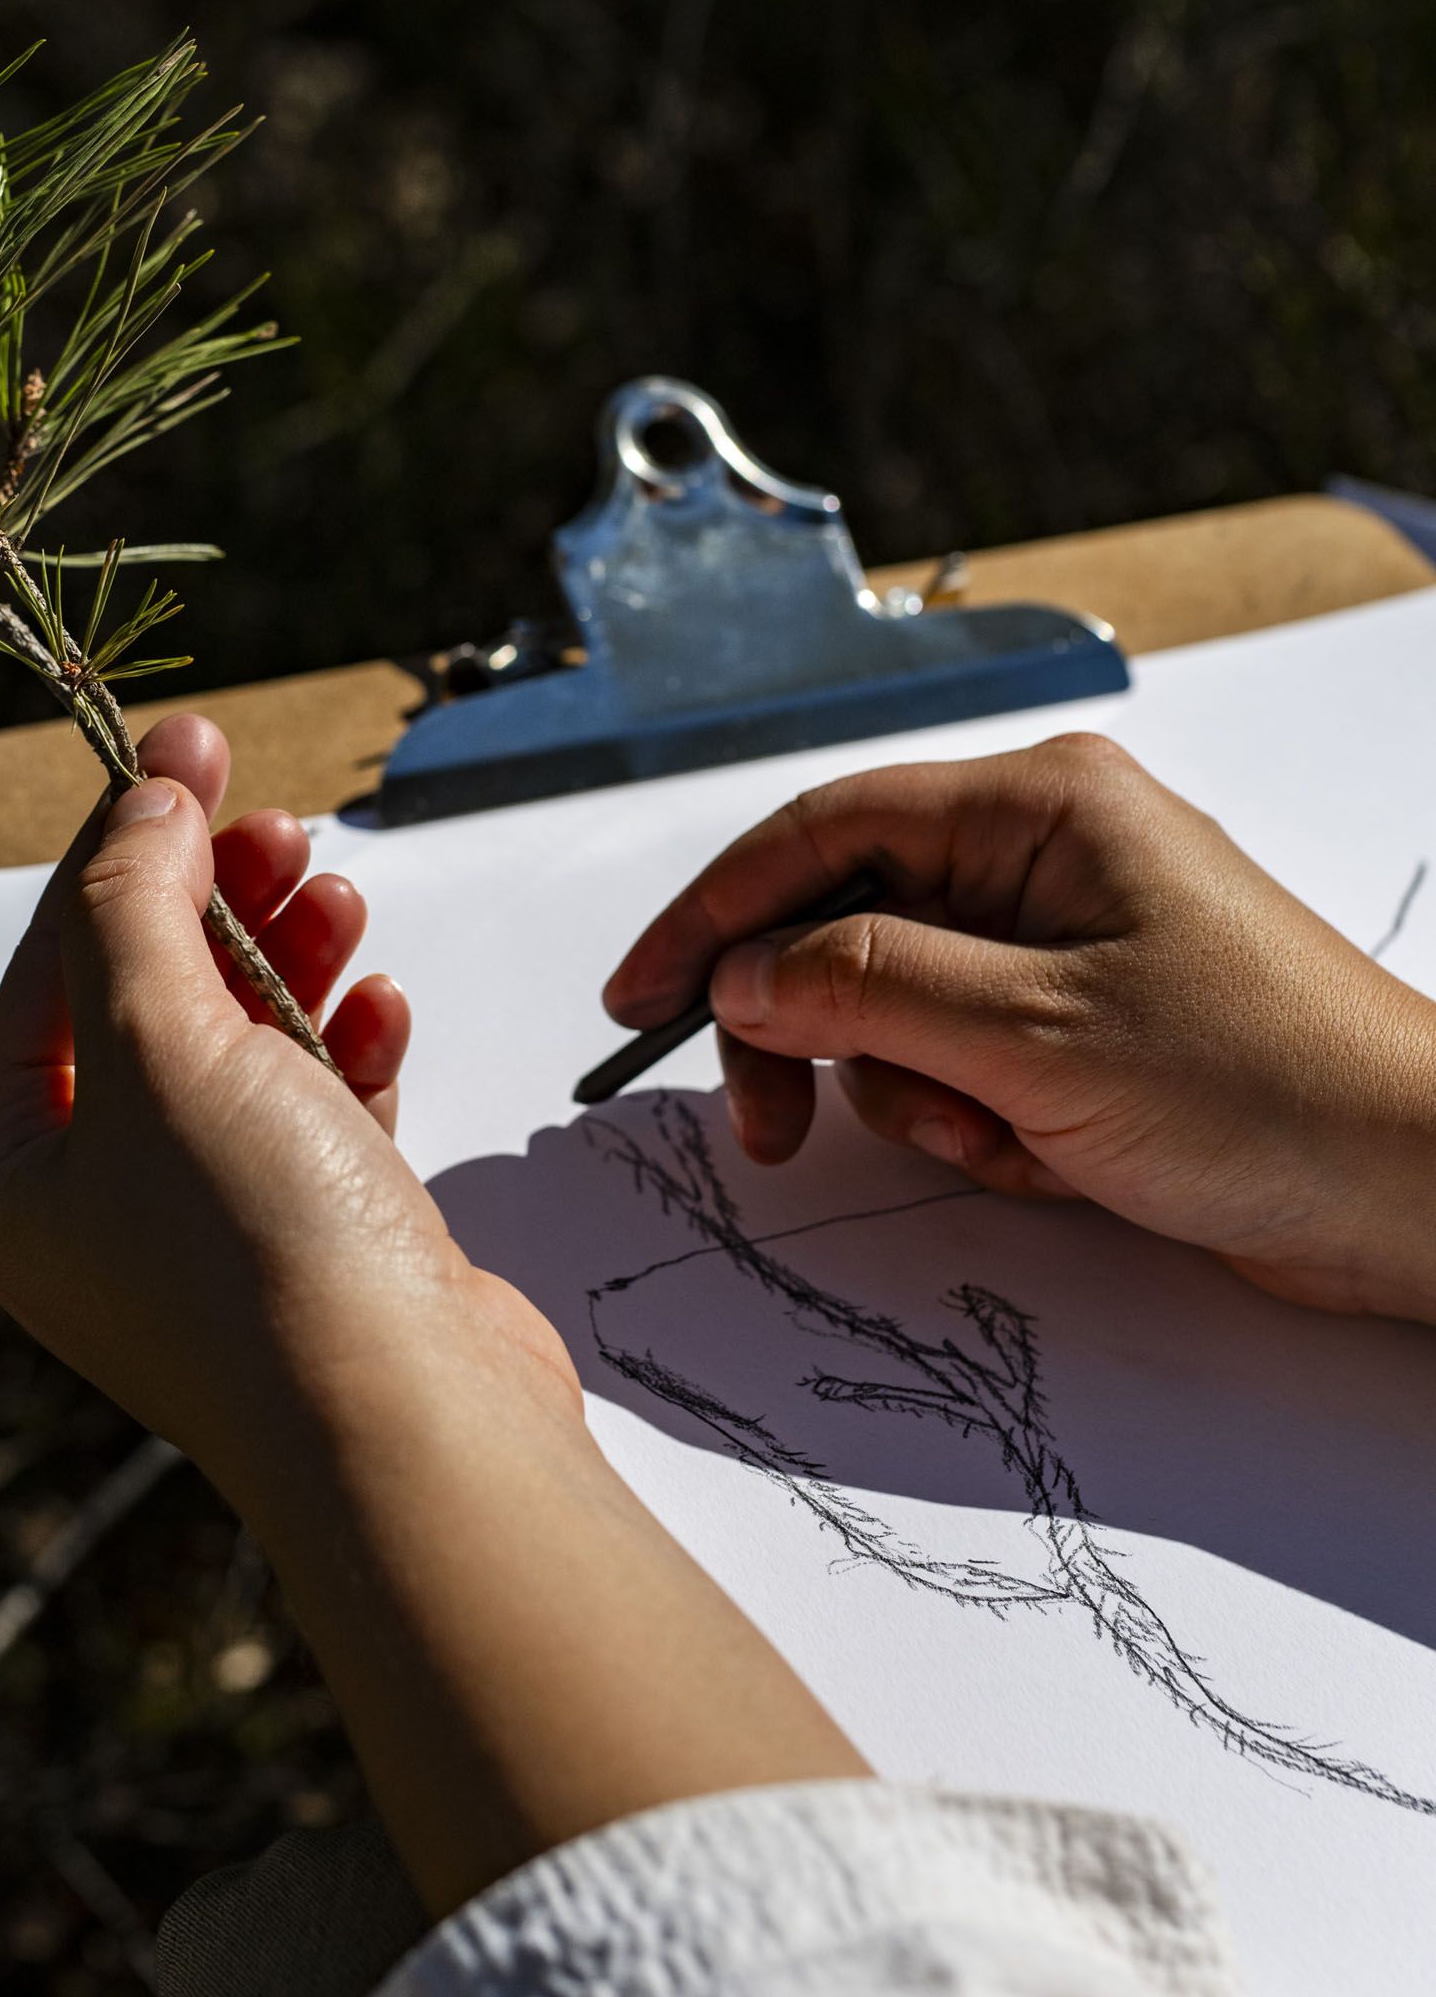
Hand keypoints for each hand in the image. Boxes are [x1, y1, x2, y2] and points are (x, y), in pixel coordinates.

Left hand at [0, 712, 578, 1505]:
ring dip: (293, 960)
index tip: (185, 750)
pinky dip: (351, 1047)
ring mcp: (219, 1238)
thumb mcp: (159, 1041)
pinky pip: (323, 1115)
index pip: (50, 978)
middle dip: (217, 902)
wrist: (406, 1422)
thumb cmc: (256, 1243)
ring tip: (340, 892)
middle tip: (280, 817)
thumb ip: (136, 906)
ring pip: (245, 1053)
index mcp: (24, 1182)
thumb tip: (142, 807)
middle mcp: (107, 1218)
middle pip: (151, 1008)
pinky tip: (382, 1004)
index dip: (117, 852)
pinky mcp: (325, 1248)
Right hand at [606, 732, 1435, 1323]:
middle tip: (772, 1128)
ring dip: (916, 1096)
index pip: (824, 832)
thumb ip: (865, 990)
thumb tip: (743, 976)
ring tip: (1003, 1139)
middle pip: (848, 927)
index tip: (640, 1000)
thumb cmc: (1268, 1087)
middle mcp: (1047, 857)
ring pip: (896, 1014)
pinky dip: (977, 1126)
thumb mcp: (1035, 1034)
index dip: (715, 916)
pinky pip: (964, 1068)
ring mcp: (1067, 946)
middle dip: (813, 1032)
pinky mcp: (1085, 1030)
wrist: (1418, 1189)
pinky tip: (1052, 1158)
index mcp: (1041, 807)